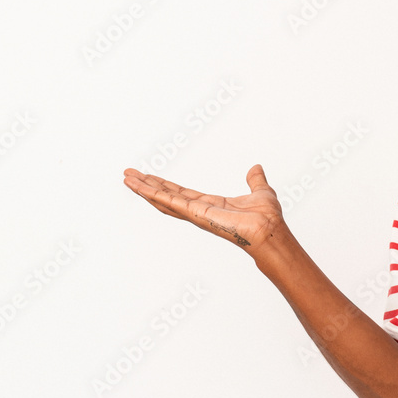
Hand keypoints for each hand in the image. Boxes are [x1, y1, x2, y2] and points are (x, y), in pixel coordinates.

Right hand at [122, 164, 283, 252]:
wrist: (269, 230)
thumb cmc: (268, 218)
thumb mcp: (261, 192)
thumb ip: (255, 181)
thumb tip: (256, 168)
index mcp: (211, 205)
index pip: (182, 194)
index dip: (165, 185)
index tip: (149, 177)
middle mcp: (200, 211)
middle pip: (167, 196)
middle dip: (148, 186)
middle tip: (129, 175)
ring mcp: (195, 214)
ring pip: (163, 200)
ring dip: (144, 190)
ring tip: (127, 179)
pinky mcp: (195, 214)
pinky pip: (170, 202)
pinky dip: (153, 194)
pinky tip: (140, 187)